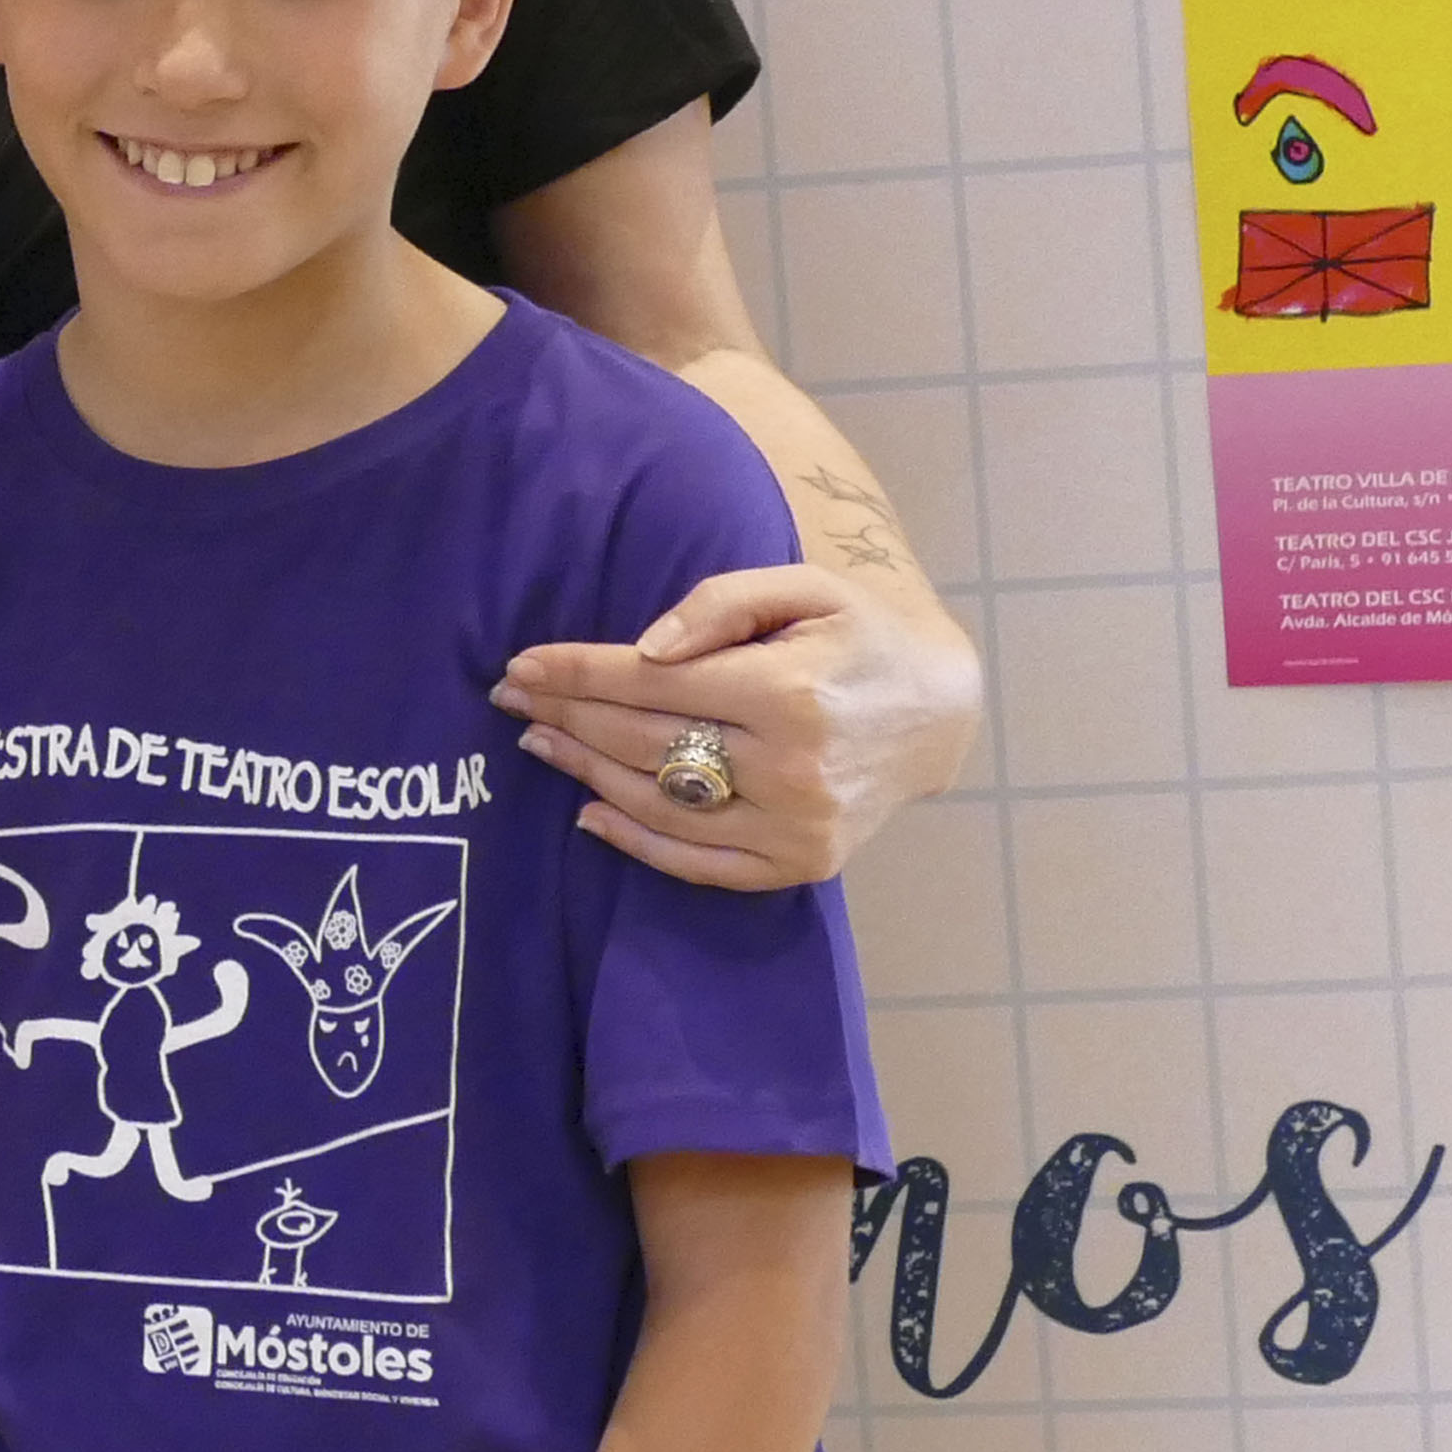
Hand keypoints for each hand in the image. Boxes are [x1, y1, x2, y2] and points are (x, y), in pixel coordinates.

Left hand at [492, 561, 980, 891]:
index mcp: (788, 691)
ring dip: (587, 774)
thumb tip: (644, 652)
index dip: (577, 673)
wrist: (937, 709)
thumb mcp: (804, 587)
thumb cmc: (859, 634)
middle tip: (514, 699)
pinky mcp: (800, 865)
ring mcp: (795, 827)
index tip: (520, 665)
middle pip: (645, 743)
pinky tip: (590, 813)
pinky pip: (698, 863)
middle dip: (568, 716)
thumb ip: (721, 604)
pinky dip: (637, 842)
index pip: (652, 684)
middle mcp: (791, 768)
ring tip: (540, 741)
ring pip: (660, 806)